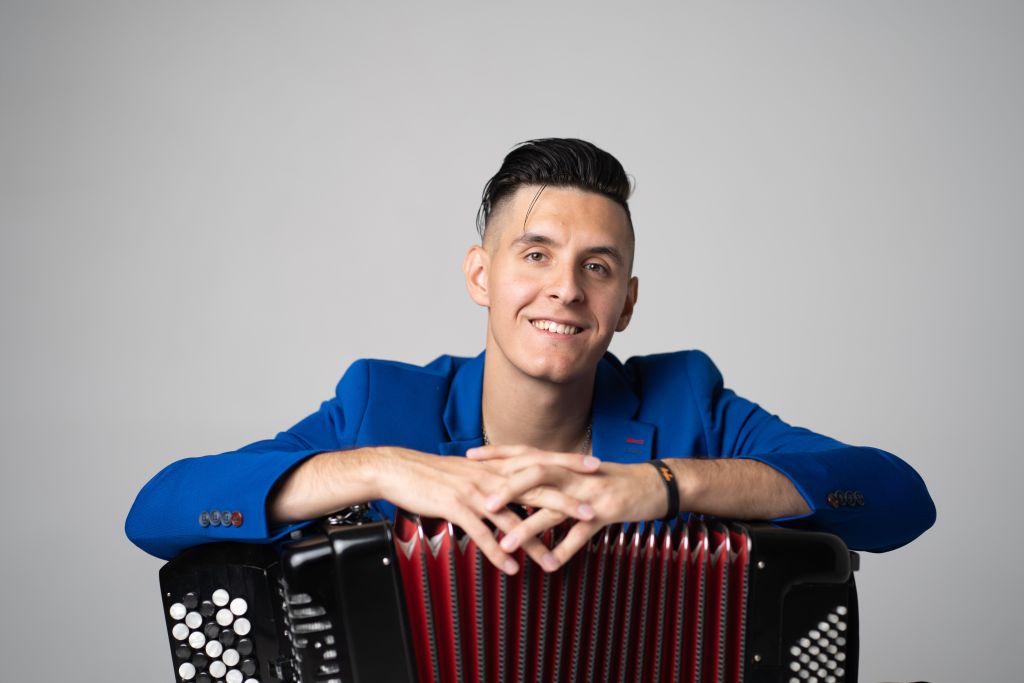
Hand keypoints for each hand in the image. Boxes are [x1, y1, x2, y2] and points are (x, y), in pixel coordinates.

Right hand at [375, 447, 598, 574]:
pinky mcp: (458, 507)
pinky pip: (483, 534)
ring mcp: (476, 492)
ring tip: (552, 562)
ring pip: (512, 519)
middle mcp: (492, 476)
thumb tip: (515, 485)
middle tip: (592, 513)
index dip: (567, 462)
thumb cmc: (435, 472)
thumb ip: (495, 475)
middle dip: (566, 501)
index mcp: (497, 465)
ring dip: (534, 542)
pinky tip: (511, 568)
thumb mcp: (471, 469)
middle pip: (536, 488)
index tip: (594, 466)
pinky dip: (498, 552)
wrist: (400, 469)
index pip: (540, 461)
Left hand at [466, 444, 665, 571]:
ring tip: (507, 543)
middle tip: (482, 503)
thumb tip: (515, 482)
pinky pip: (582, 534)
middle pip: (535, 474)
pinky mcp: (606, 512)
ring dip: (530, 527)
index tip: (469, 456)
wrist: (652, 484)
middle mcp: (572, 473)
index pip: (524, 452)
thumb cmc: (609, 481)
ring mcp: (588, 492)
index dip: (497, 453)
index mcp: (562, 462)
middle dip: (507, 488)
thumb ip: (548, 477)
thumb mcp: (576, 474)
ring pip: (554, 508)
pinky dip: (566, 550)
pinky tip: (550, 565)